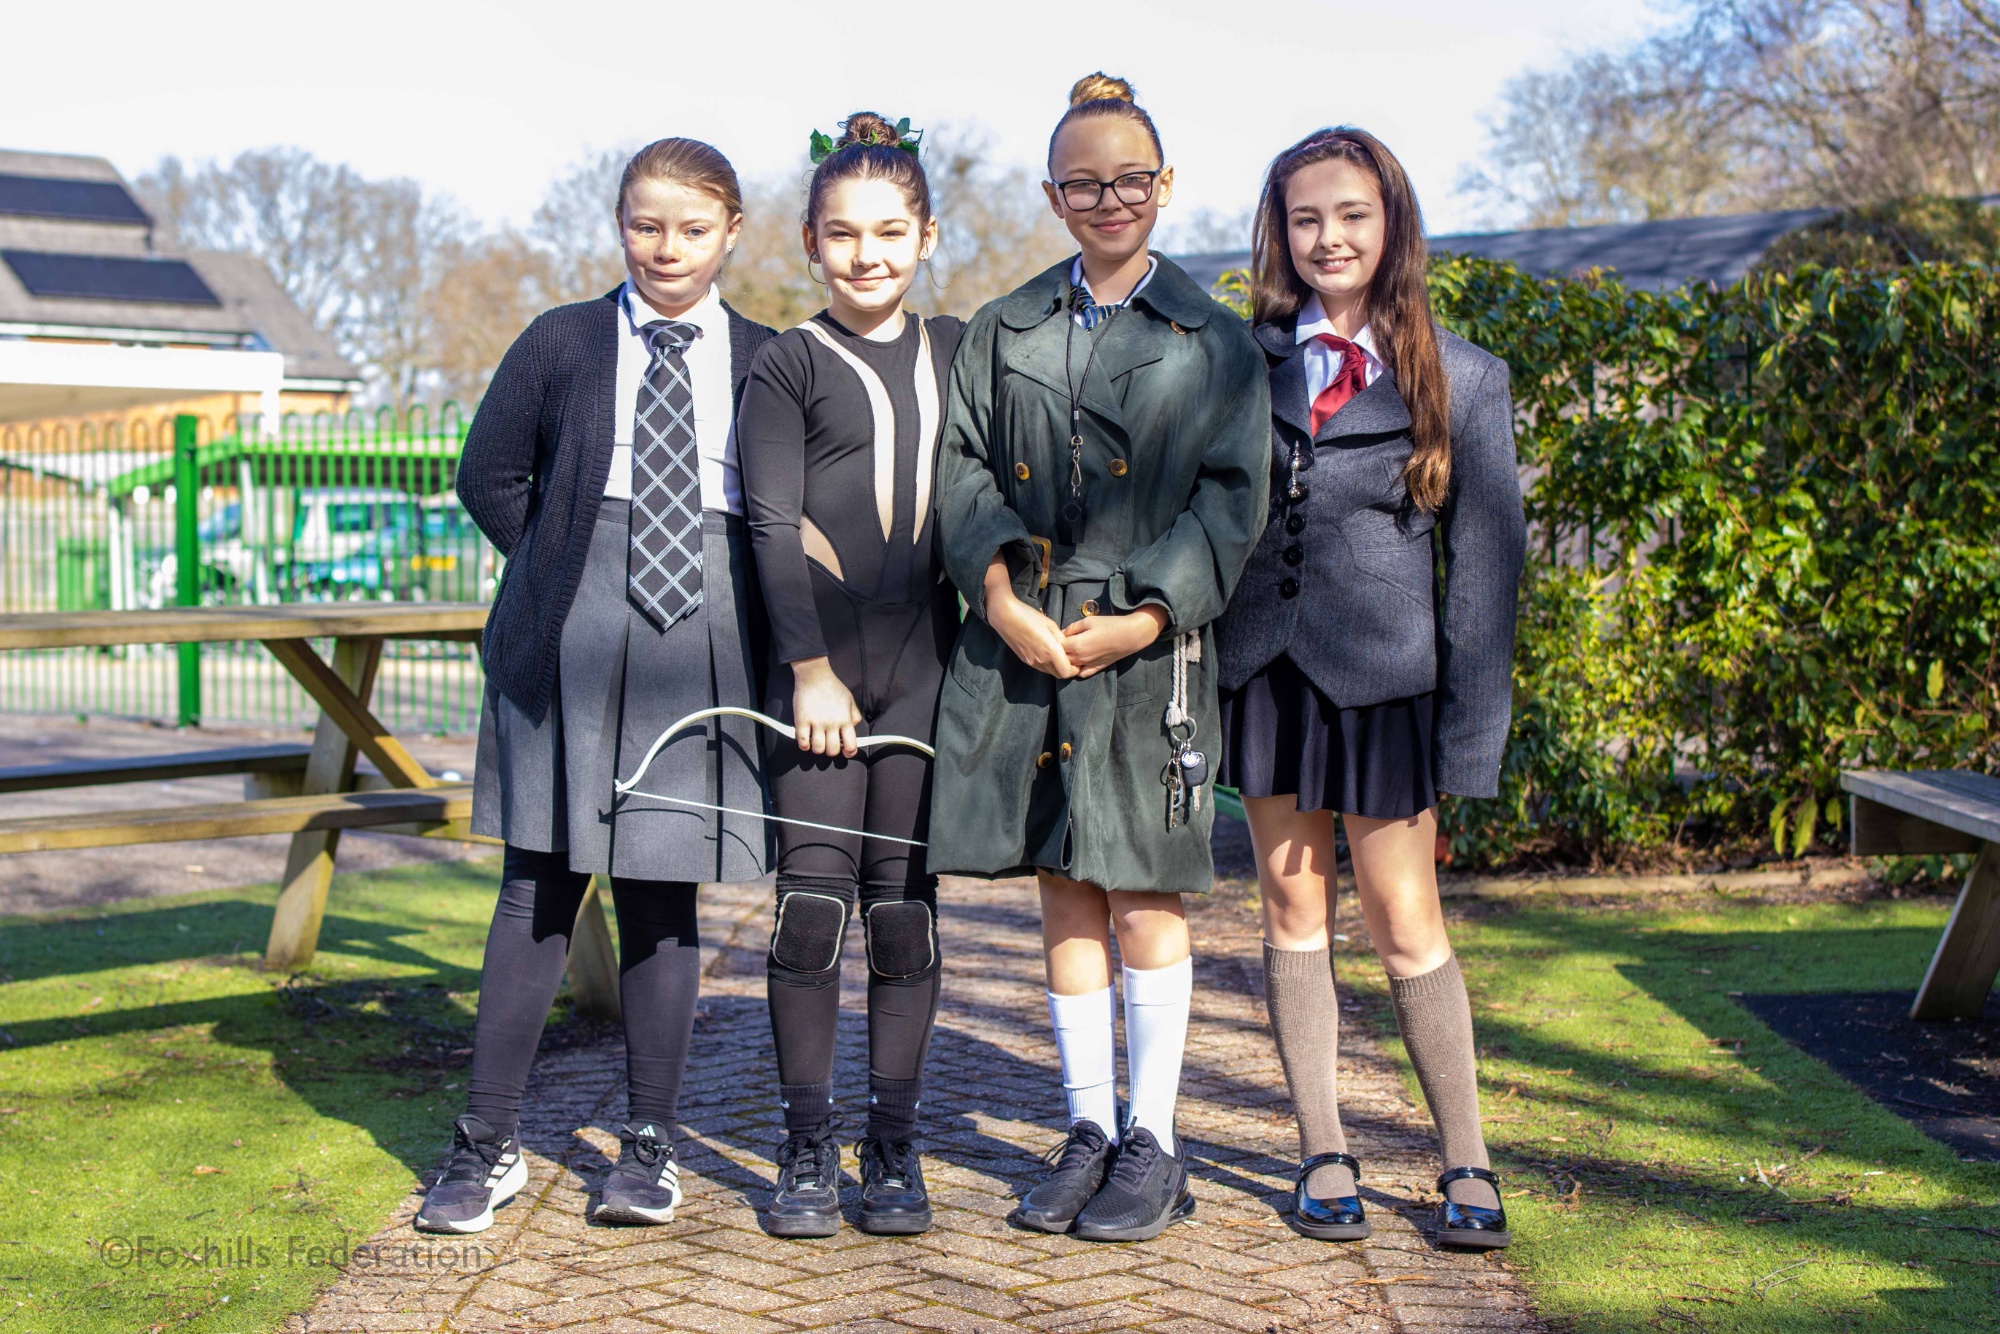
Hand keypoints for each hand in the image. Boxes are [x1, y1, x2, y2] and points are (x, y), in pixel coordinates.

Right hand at [790, 657, 861, 756]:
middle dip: (831, 750)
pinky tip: (806, 739)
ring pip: (817, 749)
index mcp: (845, 719)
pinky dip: (804, 745)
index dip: (849, 752)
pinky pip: (802, 742)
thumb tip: (852, 729)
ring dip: (817, 748)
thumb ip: (854, 716)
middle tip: (829, 743)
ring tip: (817, 740)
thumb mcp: (850, 700)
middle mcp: (832, 724)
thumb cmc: (833, 687)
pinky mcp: (802, 721)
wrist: (814, 675)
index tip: (845, 751)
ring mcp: (816, 723)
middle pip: (832, 751)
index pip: (851, 746)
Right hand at [983, 552, 1077, 677]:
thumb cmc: (1029, 617)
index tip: (1077, 661)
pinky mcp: (1025, 660)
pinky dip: (1047, 664)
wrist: (1005, 617)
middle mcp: (1041, 660)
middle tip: (1070, 658)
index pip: (1067, 672)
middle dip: (1067, 669)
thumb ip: (1061, 639)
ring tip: (1059, 654)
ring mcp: (1032, 662)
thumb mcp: (1050, 624)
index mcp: (1050, 651)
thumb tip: (1068, 646)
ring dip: (1056, 667)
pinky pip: (1041, 667)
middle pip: (1059, 675)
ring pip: (1050, 672)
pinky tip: (1047, 652)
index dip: (1074, 669)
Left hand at [1062, 605, 1166, 676]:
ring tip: (1068, 651)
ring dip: (1066, 661)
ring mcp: (1088, 665)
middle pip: (1061, 658)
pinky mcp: (1096, 669)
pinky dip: (1077, 669)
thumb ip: (1072, 628)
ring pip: (1069, 667)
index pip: (1057, 646)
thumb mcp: (1088, 621)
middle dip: (1058, 651)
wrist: (1130, 636)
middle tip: (1061, 643)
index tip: (1056, 635)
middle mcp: (1080, 658)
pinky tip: (1078, 661)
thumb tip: (1062, 633)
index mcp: (1076, 645)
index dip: (1055, 640)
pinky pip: (1082, 673)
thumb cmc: (1110, 625)